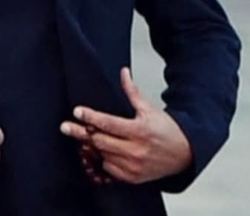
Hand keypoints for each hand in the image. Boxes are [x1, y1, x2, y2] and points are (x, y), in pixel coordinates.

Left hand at [60, 67, 191, 184]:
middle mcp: (136, 150)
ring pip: (102, 155)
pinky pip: (109, 169)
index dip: (90, 117)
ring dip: (92, 145)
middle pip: (100, 141)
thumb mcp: (148, 108)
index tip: (77, 111)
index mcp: (139, 130)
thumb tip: (123, 72)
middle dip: (80, 133)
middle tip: (65, 126)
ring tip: (82, 135)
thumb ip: (132, 91)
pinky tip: (100, 150)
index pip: (108, 123)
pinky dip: (103, 159)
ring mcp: (134, 166)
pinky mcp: (133, 178)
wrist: (184, 153)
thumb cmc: (166, 129)